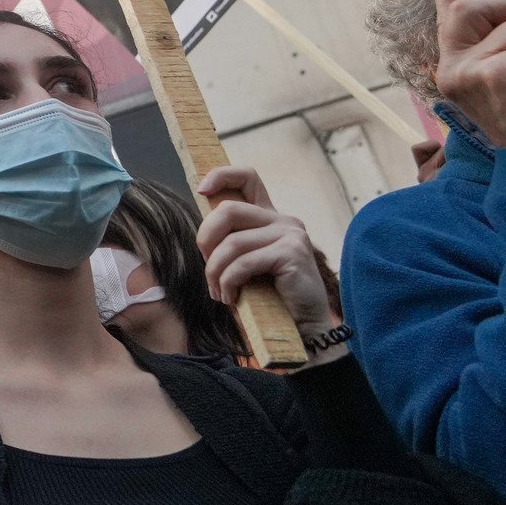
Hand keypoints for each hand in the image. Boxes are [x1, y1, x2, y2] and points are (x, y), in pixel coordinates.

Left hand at [195, 168, 339, 343]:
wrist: (304, 328)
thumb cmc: (271, 298)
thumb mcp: (247, 263)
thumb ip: (233, 242)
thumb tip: (202, 234)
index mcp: (271, 218)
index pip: (248, 177)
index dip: (221, 176)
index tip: (201, 189)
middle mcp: (284, 220)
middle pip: (228, 210)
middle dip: (206, 239)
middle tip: (208, 269)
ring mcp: (291, 235)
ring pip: (232, 243)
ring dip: (215, 272)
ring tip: (218, 293)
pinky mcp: (292, 254)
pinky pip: (243, 263)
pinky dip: (228, 282)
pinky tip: (230, 298)